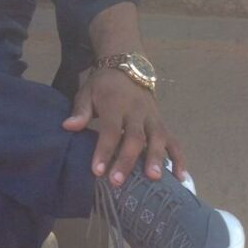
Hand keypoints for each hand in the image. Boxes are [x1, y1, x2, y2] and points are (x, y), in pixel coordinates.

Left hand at [62, 68, 185, 186]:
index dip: (104, 150)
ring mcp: (152, 117)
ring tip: (153, 179)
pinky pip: (174, 140)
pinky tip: (180, 177)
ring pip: (158, 138)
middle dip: (127, 160)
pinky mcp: (162, 122)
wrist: (127, 65)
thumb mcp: (87, 92)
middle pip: (135, 137)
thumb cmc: (103, 85)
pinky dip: (178, 158)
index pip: (110, 129)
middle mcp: (136, 111)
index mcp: (115, 104)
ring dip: (156, 159)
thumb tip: (68, 127)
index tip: (97, 171)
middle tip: (118, 181)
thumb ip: (80, 111)